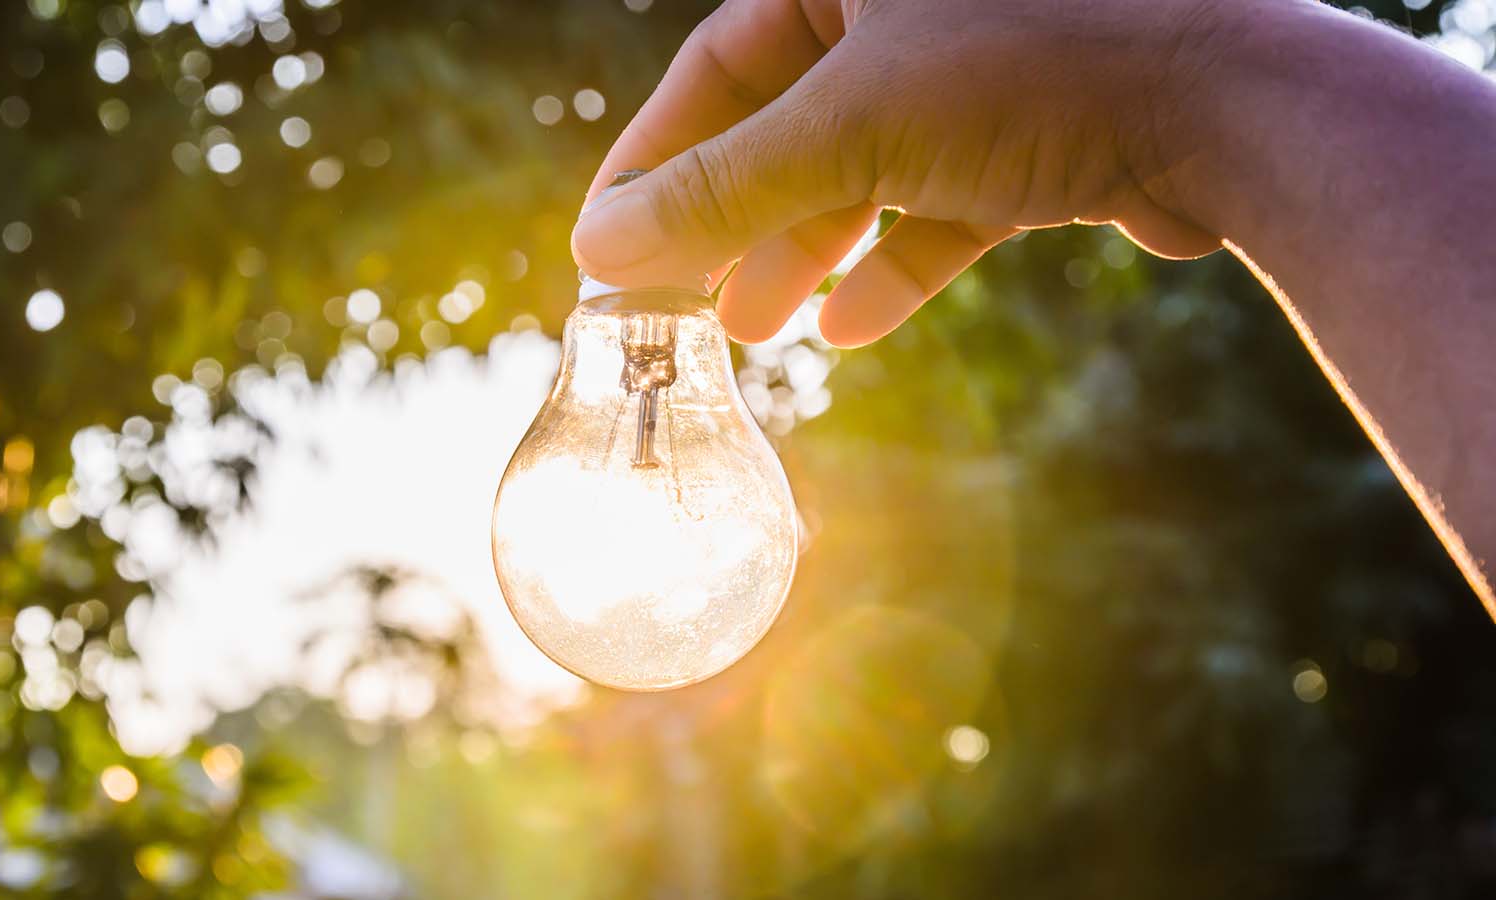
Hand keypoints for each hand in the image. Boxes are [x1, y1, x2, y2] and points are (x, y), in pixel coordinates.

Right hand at [571, 0, 1232, 346]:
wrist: (1231, 108)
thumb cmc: (1037, 71)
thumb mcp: (849, 129)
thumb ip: (722, 190)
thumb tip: (598, 247)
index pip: (720, 64)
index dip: (658, 156)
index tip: (606, 238)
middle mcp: (911, 12)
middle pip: (787, 123)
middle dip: (733, 218)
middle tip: (679, 300)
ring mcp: (977, 77)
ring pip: (862, 173)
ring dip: (805, 252)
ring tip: (755, 329)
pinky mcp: (1033, 140)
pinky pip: (939, 207)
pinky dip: (895, 266)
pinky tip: (849, 329)